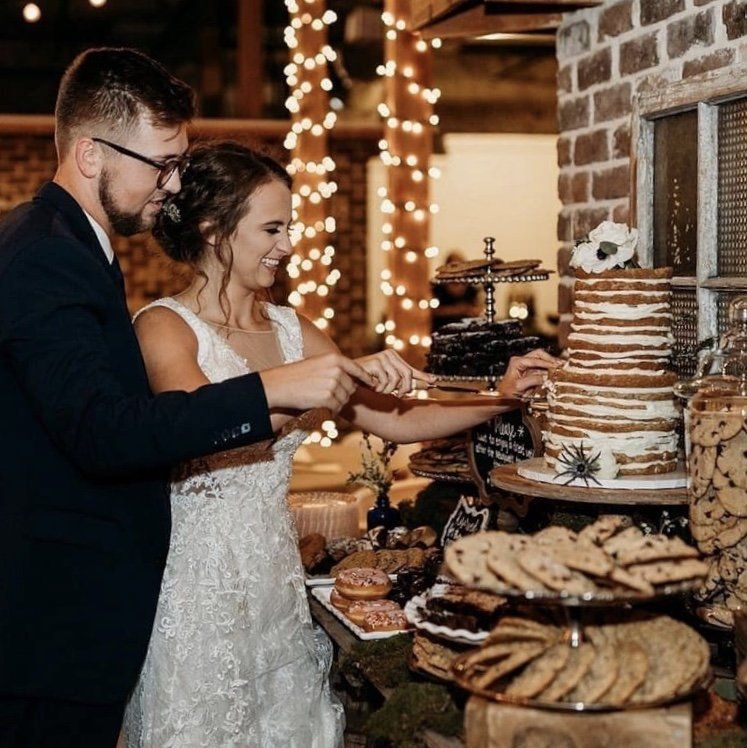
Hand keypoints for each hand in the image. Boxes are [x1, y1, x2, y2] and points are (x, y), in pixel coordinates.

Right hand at [259, 353, 374, 413]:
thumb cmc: (297, 375)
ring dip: (337, 403)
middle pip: (352, 387)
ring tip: (320, 398)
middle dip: (343, 393)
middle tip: (327, 394)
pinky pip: (337, 407)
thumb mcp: (318, 364)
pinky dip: (331, 410)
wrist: (279, 385)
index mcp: (335, 358)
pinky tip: (319, 405)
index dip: (366, 378)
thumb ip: (335, 368)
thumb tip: (355, 380)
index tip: (373, 384)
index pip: (358, 369)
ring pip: (345, 399)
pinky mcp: (328, 398)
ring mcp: (333, 384)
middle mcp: (337, 370)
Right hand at [356, 349, 436, 394]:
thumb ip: (401, 382)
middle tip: (398, 395)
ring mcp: (382, 358)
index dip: (423, 376)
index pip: (411, 369)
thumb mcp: (386, 381)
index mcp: (393, 358)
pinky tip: (372, 386)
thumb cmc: (366, 380)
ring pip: (396, 380)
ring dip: (387, 390)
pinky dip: (379, 388)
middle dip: (404, 388)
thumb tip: (421, 385)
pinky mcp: (375, 363)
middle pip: (407, 375)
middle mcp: (389, 355)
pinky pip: (386, 381)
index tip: (434, 381)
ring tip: (378, 389)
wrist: (346, 376)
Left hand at [497, 349, 562, 397]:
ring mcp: (527, 367)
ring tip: (561, 370)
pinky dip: (549, 372)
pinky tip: (555, 375)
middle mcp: (522, 361)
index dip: (548, 363)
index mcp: (517, 361)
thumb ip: (533, 380)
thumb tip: (546, 377)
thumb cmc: (505, 394)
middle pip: (541, 355)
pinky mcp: (531, 374)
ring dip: (551, 367)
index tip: (557, 367)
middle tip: (562, 366)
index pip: (537, 358)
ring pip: (543, 362)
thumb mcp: (519, 386)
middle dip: (552, 361)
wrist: (502, 401)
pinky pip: (542, 370)